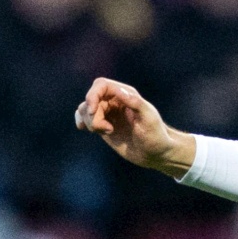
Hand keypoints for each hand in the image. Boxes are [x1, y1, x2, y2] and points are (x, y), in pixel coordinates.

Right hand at [74, 78, 194, 176]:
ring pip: (85, 109)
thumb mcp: (149, 119)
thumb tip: (119, 91)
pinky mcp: (103, 125)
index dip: (92, 95)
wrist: (155, 153)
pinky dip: (81, 121)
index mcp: (127, 94)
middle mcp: (115, 101)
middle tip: (108, 130)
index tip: (92, 111)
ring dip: (90, 122)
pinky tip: (84, 128)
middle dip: (93, 115)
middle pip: (91, 99)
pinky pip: (84, 117)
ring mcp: (108, 113)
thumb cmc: (156, 136)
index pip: (101, 85)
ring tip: (107, 132)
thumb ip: (135, 103)